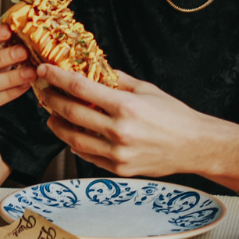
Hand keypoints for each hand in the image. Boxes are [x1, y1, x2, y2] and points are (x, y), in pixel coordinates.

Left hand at [37, 66, 238, 178]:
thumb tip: (92, 70)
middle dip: (51, 100)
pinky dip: (75, 144)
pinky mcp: (119, 169)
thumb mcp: (146, 89)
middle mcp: (119, 131)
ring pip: (73, 139)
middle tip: (43, 93)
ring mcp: (117, 153)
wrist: (195, 146)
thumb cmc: (174, 115)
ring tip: (52, 115)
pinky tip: (72, 134)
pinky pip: (87, 156)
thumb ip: (117, 80)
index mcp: (126, 106)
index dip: (57, 77)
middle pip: (71, 113)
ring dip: (57, 125)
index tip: (44, 70)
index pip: (80, 88)